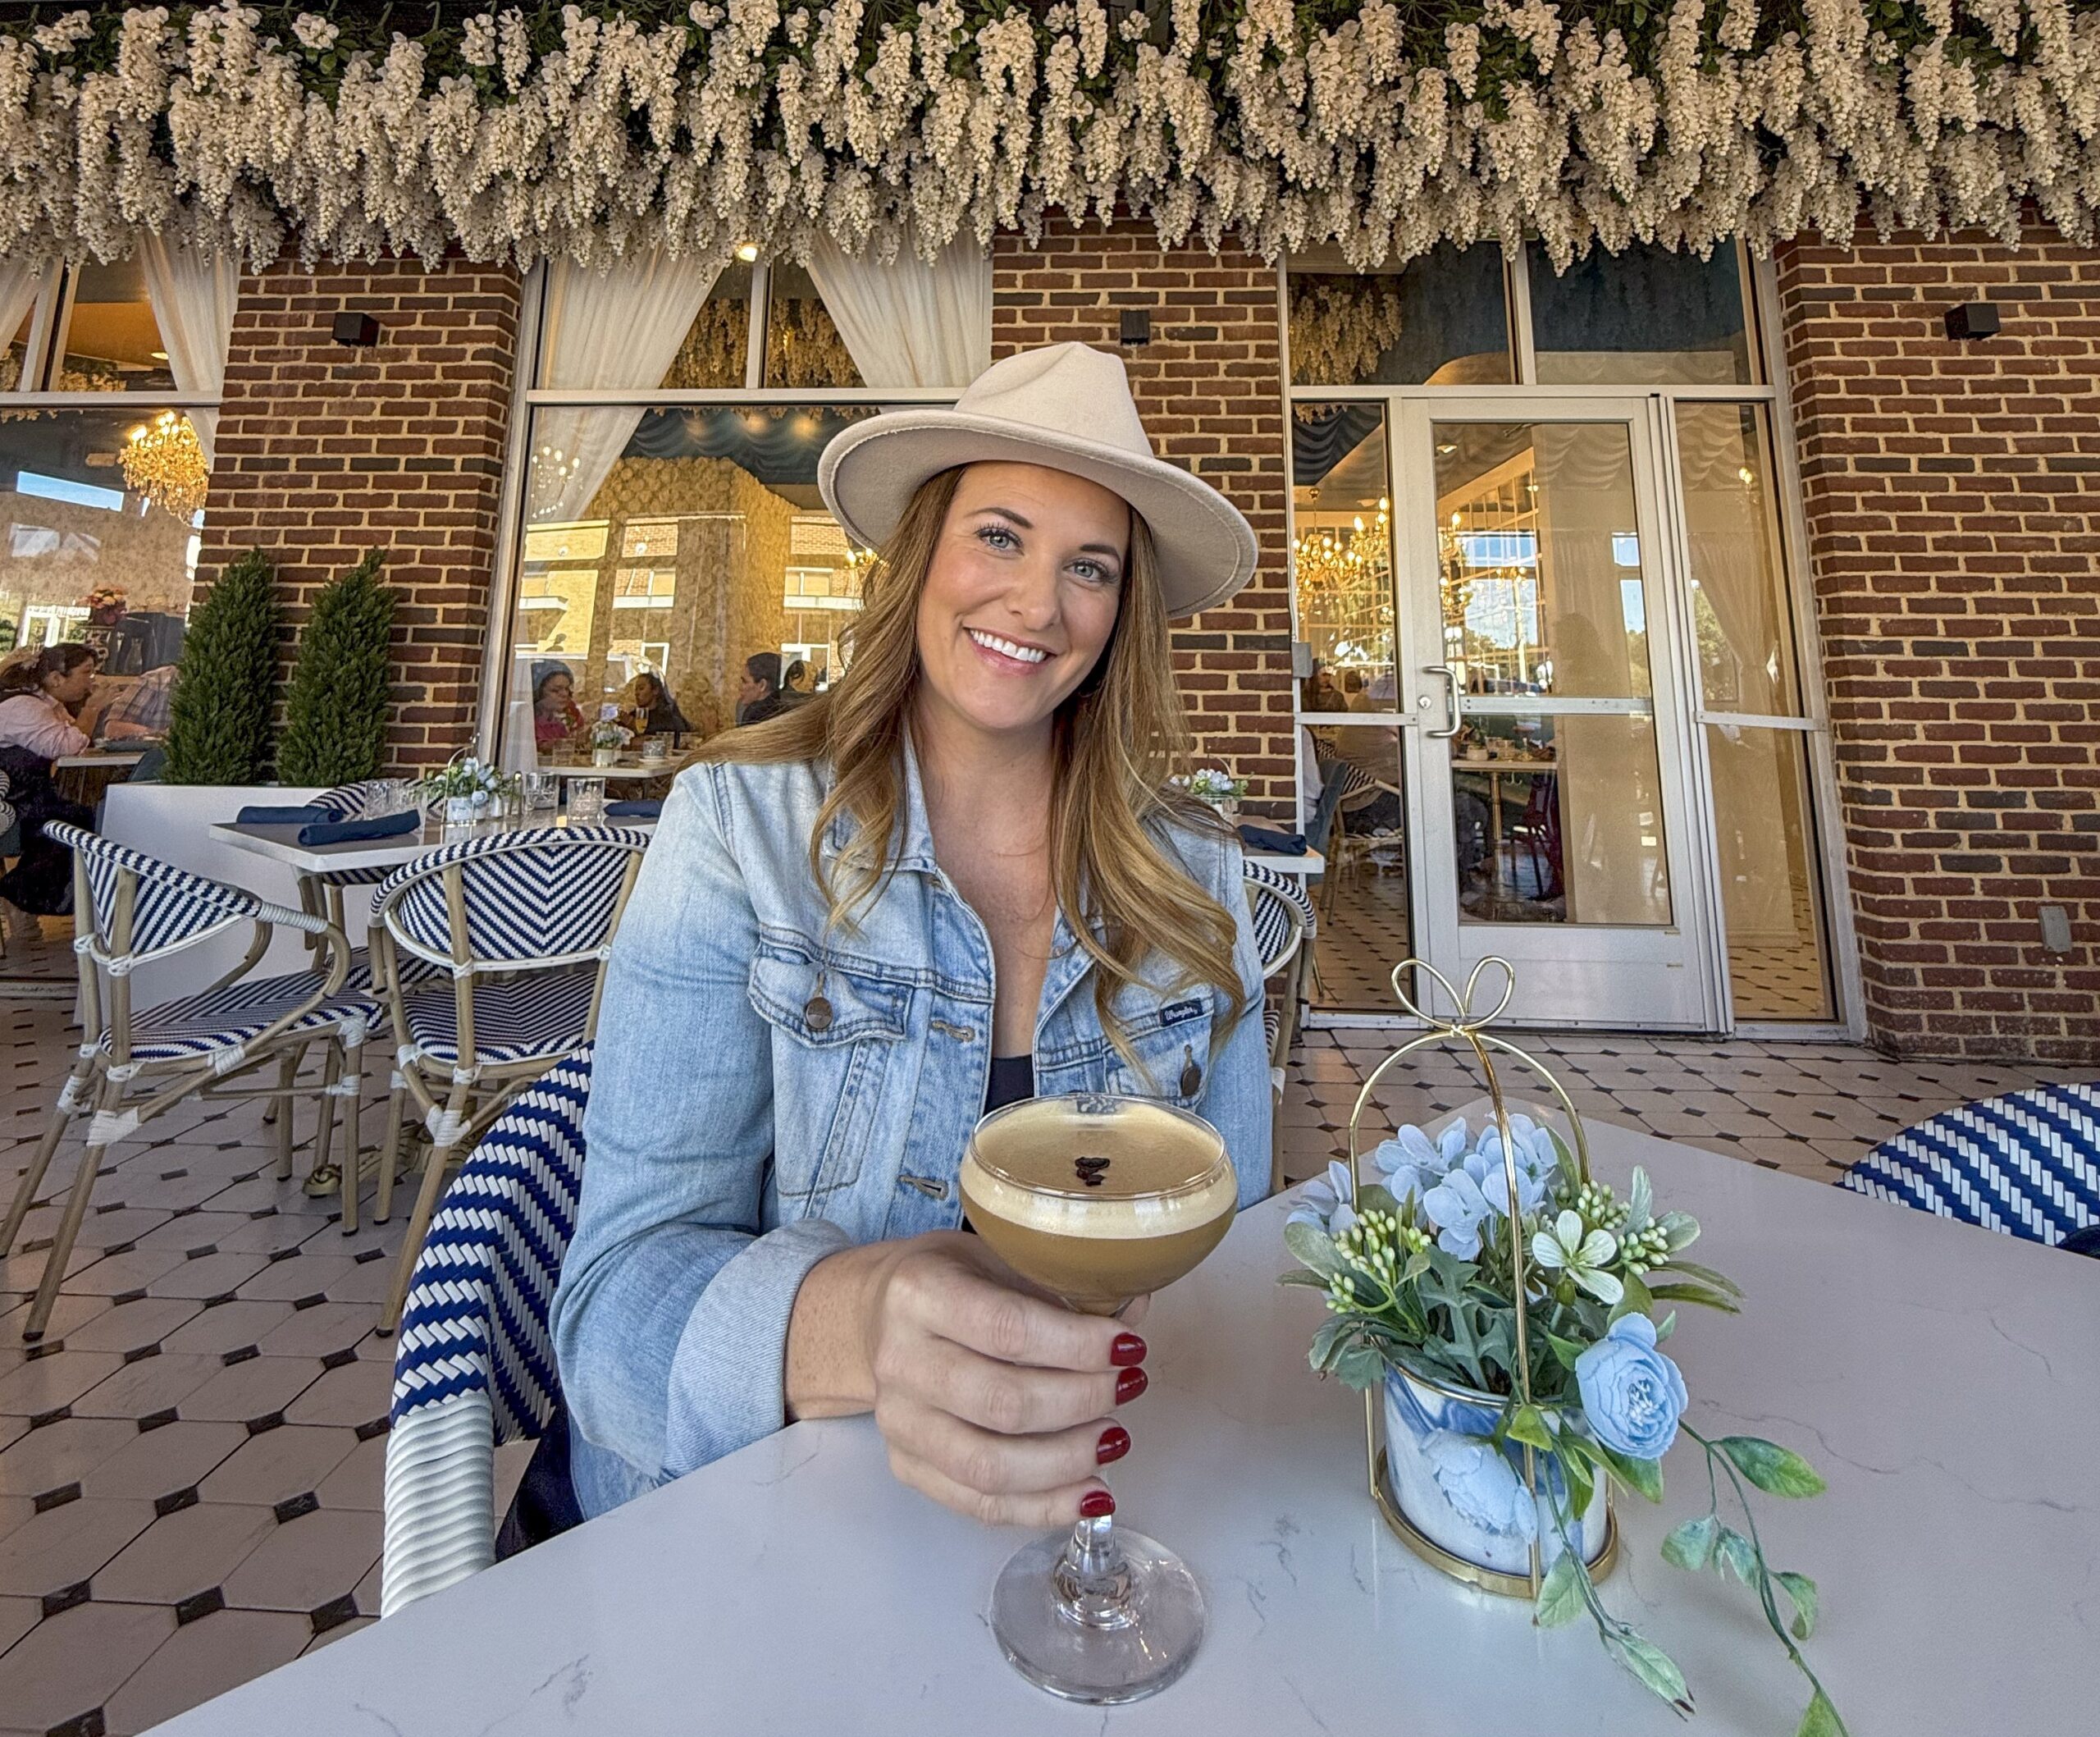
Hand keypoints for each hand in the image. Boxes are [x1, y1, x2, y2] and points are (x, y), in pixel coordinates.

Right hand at [797, 1231, 1148, 1527]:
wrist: (879, 1315)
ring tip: (1115, 1438)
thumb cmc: (955, 1281)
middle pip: (1002, 1404)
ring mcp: (898, 1422)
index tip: (1129, 1348)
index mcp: (919, 1293)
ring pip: (989, 1467)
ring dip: (1068, 1461)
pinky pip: (979, 1504)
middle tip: (1129, 1387)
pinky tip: (1090, 1491)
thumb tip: (1134, 1312)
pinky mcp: (906, 1466)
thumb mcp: (1000, 1255)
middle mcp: (899, 1361)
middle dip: (1083, 1402)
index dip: (1078, 1346)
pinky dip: (1044, 1506)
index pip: (1006, 1330)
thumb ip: (1063, 1285)